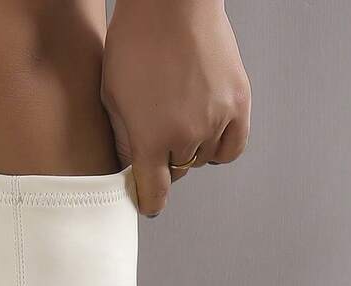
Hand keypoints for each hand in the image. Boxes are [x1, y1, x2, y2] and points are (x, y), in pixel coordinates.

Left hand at [101, 0, 250, 216]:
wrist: (172, 2)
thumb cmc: (135, 41)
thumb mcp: (111, 98)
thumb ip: (123, 141)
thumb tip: (133, 170)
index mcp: (152, 138)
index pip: (154, 193)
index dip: (149, 200)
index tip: (149, 202)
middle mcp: (188, 135)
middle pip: (178, 172)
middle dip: (165, 162)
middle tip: (158, 140)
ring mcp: (216, 119)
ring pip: (203, 159)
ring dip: (191, 150)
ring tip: (179, 123)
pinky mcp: (238, 102)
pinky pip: (232, 148)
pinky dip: (219, 148)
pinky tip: (206, 135)